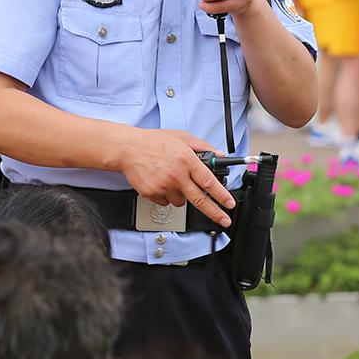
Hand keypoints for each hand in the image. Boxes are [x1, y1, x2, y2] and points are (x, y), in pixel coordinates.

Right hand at [117, 129, 236, 227]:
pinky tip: (162, 182)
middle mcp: (177, 175)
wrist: (128, 149)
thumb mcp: (182, 137)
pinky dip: (167, 196)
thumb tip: (218, 155)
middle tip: (224, 220)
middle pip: (200, 200)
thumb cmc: (153, 142)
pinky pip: (166, 202)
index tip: (229, 203)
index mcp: (187, 160)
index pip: (209, 182)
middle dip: (215, 213)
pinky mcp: (152, 194)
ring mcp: (164, 186)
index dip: (222, 195)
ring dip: (183, 196)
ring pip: (182, 202)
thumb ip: (202, 146)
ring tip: (174, 180)